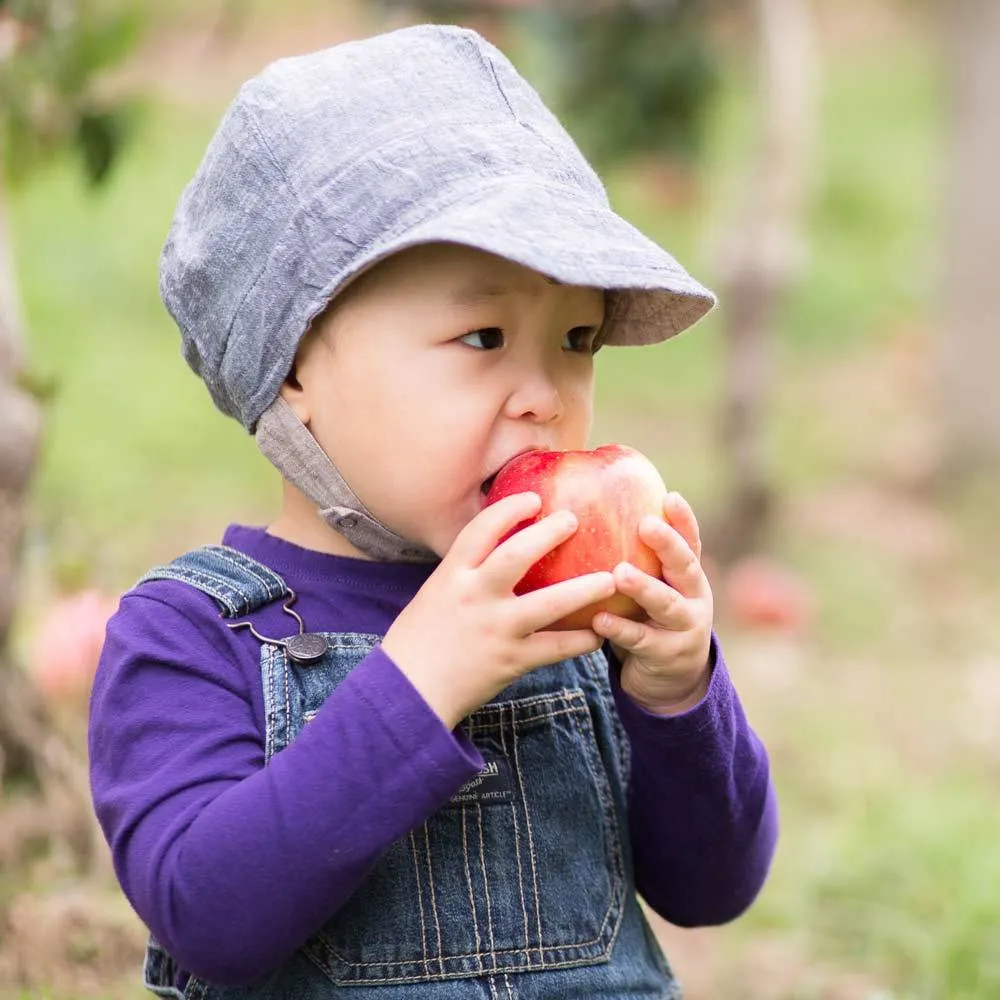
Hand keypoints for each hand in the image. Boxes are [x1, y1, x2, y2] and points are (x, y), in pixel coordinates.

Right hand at [382, 492, 615, 728]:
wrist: (408, 694)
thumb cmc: (416, 642)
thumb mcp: (434, 595)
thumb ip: (464, 575)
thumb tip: (494, 550)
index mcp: (451, 576)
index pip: (481, 529)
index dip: (510, 508)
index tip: (533, 499)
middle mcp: (474, 597)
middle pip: (517, 555)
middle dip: (549, 533)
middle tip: (574, 520)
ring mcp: (495, 629)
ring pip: (549, 603)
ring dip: (584, 589)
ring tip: (611, 579)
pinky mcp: (511, 661)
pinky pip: (554, 648)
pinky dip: (579, 641)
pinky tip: (598, 634)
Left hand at [593, 492, 713, 714]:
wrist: (674, 679)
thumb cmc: (652, 618)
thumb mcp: (656, 587)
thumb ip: (639, 559)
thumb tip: (593, 512)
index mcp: (689, 576)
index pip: (690, 541)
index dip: (683, 520)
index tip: (670, 496)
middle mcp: (694, 598)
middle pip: (685, 567)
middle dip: (667, 545)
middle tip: (646, 524)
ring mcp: (684, 628)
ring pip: (666, 604)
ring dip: (644, 588)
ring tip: (620, 573)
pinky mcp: (666, 655)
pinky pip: (641, 641)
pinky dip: (620, 629)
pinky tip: (599, 620)